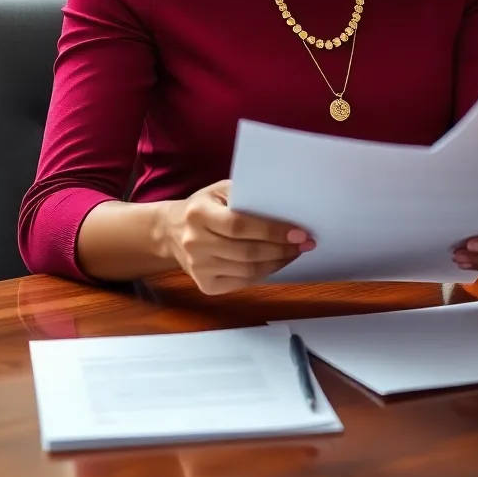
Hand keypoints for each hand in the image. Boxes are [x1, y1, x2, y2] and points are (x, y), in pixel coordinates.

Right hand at [160, 180, 314, 294]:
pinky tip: (275, 262)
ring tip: (294, 252)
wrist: (172, 231)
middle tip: (305, 243)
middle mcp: (195, 242)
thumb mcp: (220, 191)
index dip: (271, 231)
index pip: (240, 226)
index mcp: (198, 214)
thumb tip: (285, 208)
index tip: (299, 232)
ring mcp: (198, 267)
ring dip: (277, 262)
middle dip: (281, 249)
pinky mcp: (205, 285)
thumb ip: (247, 197)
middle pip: (247, 252)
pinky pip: (243, 282)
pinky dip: (264, 273)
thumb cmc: (204, 206)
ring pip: (248, 270)